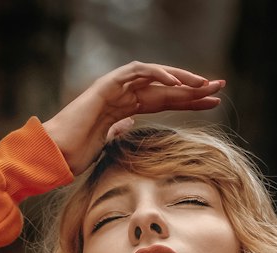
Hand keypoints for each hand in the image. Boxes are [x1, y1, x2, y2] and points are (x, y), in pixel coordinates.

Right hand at [42, 62, 224, 176]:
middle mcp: (123, 95)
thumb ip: (120, 132)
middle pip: (165, 87)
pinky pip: (137, 72)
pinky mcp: (106, 85)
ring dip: (181, 78)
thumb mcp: (107, 146)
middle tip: (220, 87)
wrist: (56, 154)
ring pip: (155, 75)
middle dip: (193, 87)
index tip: (213, 104)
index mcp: (126, 108)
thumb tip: (131, 123)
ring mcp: (115, 88)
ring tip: (203, 84)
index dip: (189, 101)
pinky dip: (156, 73)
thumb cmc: (76, 155)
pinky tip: (175, 81)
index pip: (164, 101)